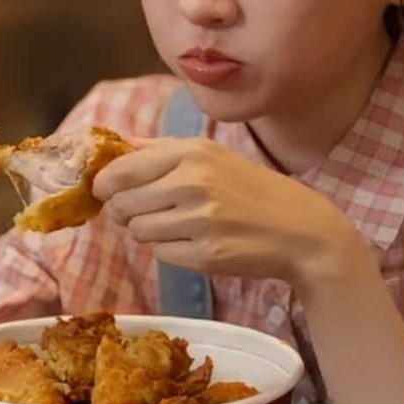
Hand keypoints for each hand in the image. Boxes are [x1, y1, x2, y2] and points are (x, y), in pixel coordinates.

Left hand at [92, 136, 360, 289]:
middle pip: (123, 203)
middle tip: (143, 211)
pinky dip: (170, 250)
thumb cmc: (252, 190)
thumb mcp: (212, 156)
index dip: (104, 184)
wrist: (300, 230)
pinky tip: (195, 242)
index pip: (120, 169)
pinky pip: (161, 254)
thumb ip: (161, 151)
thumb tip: (115, 148)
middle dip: (125, 211)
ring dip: (148, 231)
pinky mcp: (204, 254)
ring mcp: (199, 220)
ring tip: (178, 224)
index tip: (105, 190)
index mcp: (192, 152)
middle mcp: (193, 182)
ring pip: (138, 231)